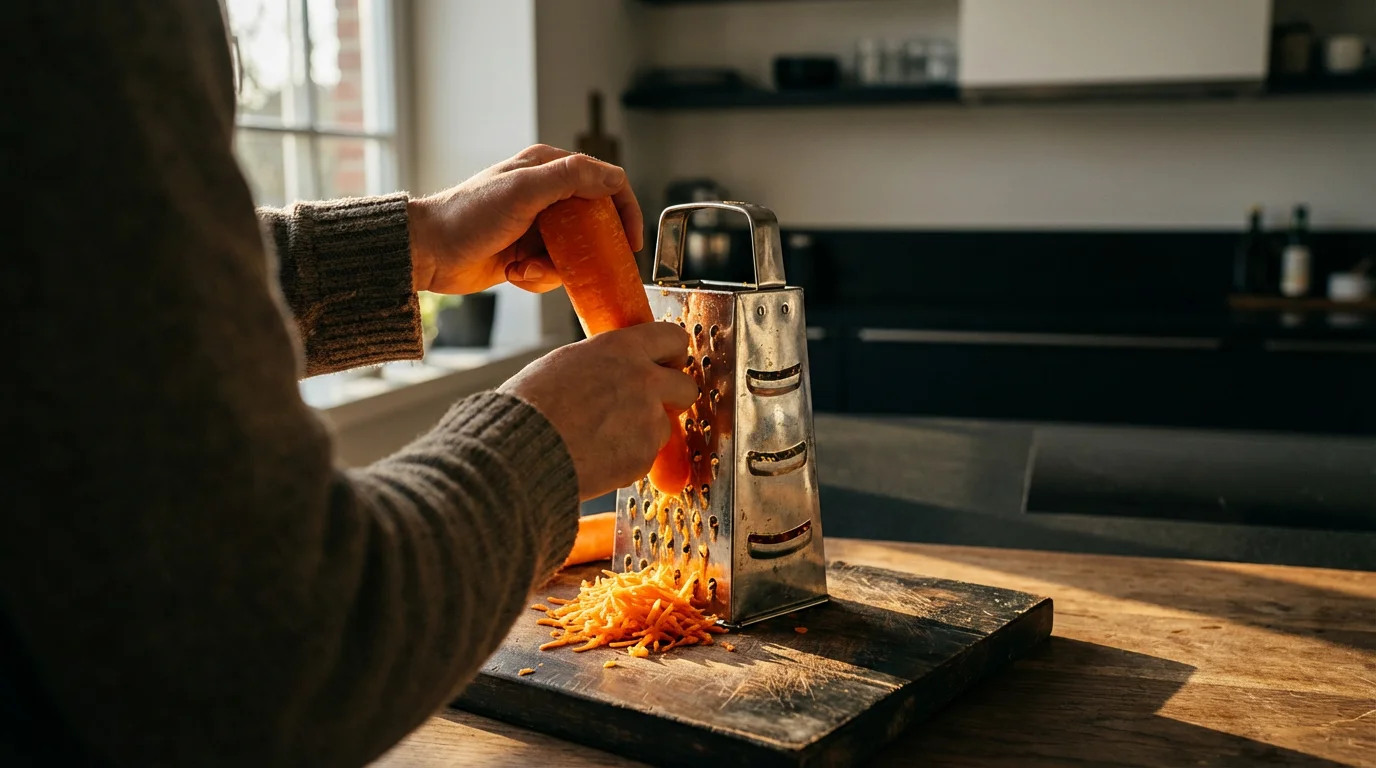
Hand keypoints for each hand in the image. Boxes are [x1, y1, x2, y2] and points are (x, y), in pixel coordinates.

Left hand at [408, 145, 643, 295]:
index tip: (630, 241)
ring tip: (526, 268)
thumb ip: (570, 178)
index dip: (625, 210)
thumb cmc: (469, 216)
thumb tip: (613, 177)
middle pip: (594, 223)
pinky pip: (553, 272)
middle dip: (589, 249)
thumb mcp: (523, 190)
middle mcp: (546, 194)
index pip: (605, 182)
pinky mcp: (526, 254)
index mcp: (548, 168)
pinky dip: (538, 278)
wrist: (429, 252)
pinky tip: (514, 274)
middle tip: (583, 265)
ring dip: (555, 269)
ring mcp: (537, 226)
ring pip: (575, 254)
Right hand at [500, 322, 696, 499]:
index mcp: (622, 348)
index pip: (672, 337)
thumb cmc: (531, 406)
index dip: (671, 353)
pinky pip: (648, 455)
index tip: (667, 362)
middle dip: (672, 396)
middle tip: (649, 404)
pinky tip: (599, 455)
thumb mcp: (567, 362)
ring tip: (604, 436)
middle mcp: (644, 380)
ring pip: (665, 425)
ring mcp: (648, 420)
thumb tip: (616, 367)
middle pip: (686, 386)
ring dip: (645, 432)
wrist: (523, 452)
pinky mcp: (645, 455)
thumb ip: (605, 361)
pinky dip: (630, 457)